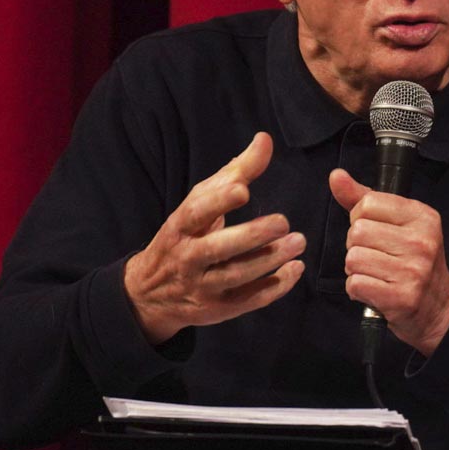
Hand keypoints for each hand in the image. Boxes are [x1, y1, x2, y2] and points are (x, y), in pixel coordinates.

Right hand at [124, 132, 305, 344]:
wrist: (150, 292)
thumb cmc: (184, 235)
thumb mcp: (199, 203)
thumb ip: (234, 173)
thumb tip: (264, 140)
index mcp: (179, 226)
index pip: (196, 212)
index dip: (218, 201)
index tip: (243, 189)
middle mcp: (187, 258)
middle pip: (218, 249)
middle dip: (251, 236)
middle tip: (283, 222)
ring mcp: (201, 287)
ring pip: (236, 276)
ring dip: (269, 260)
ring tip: (298, 243)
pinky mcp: (217, 309)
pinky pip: (248, 300)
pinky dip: (274, 287)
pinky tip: (295, 270)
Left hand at [330, 168, 448, 356]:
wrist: (438, 306)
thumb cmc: (412, 260)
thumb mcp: (396, 222)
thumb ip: (363, 197)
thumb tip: (336, 176)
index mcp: (421, 216)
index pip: (367, 203)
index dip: (359, 217)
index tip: (373, 230)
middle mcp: (421, 241)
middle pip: (357, 232)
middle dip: (355, 245)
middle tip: (374, 255)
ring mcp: (413, 271)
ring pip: (352, 258)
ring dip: (355, 269)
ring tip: (375, 273)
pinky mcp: (402, 298)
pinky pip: (355, 284)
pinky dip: (357, 288)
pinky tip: (374, 289)